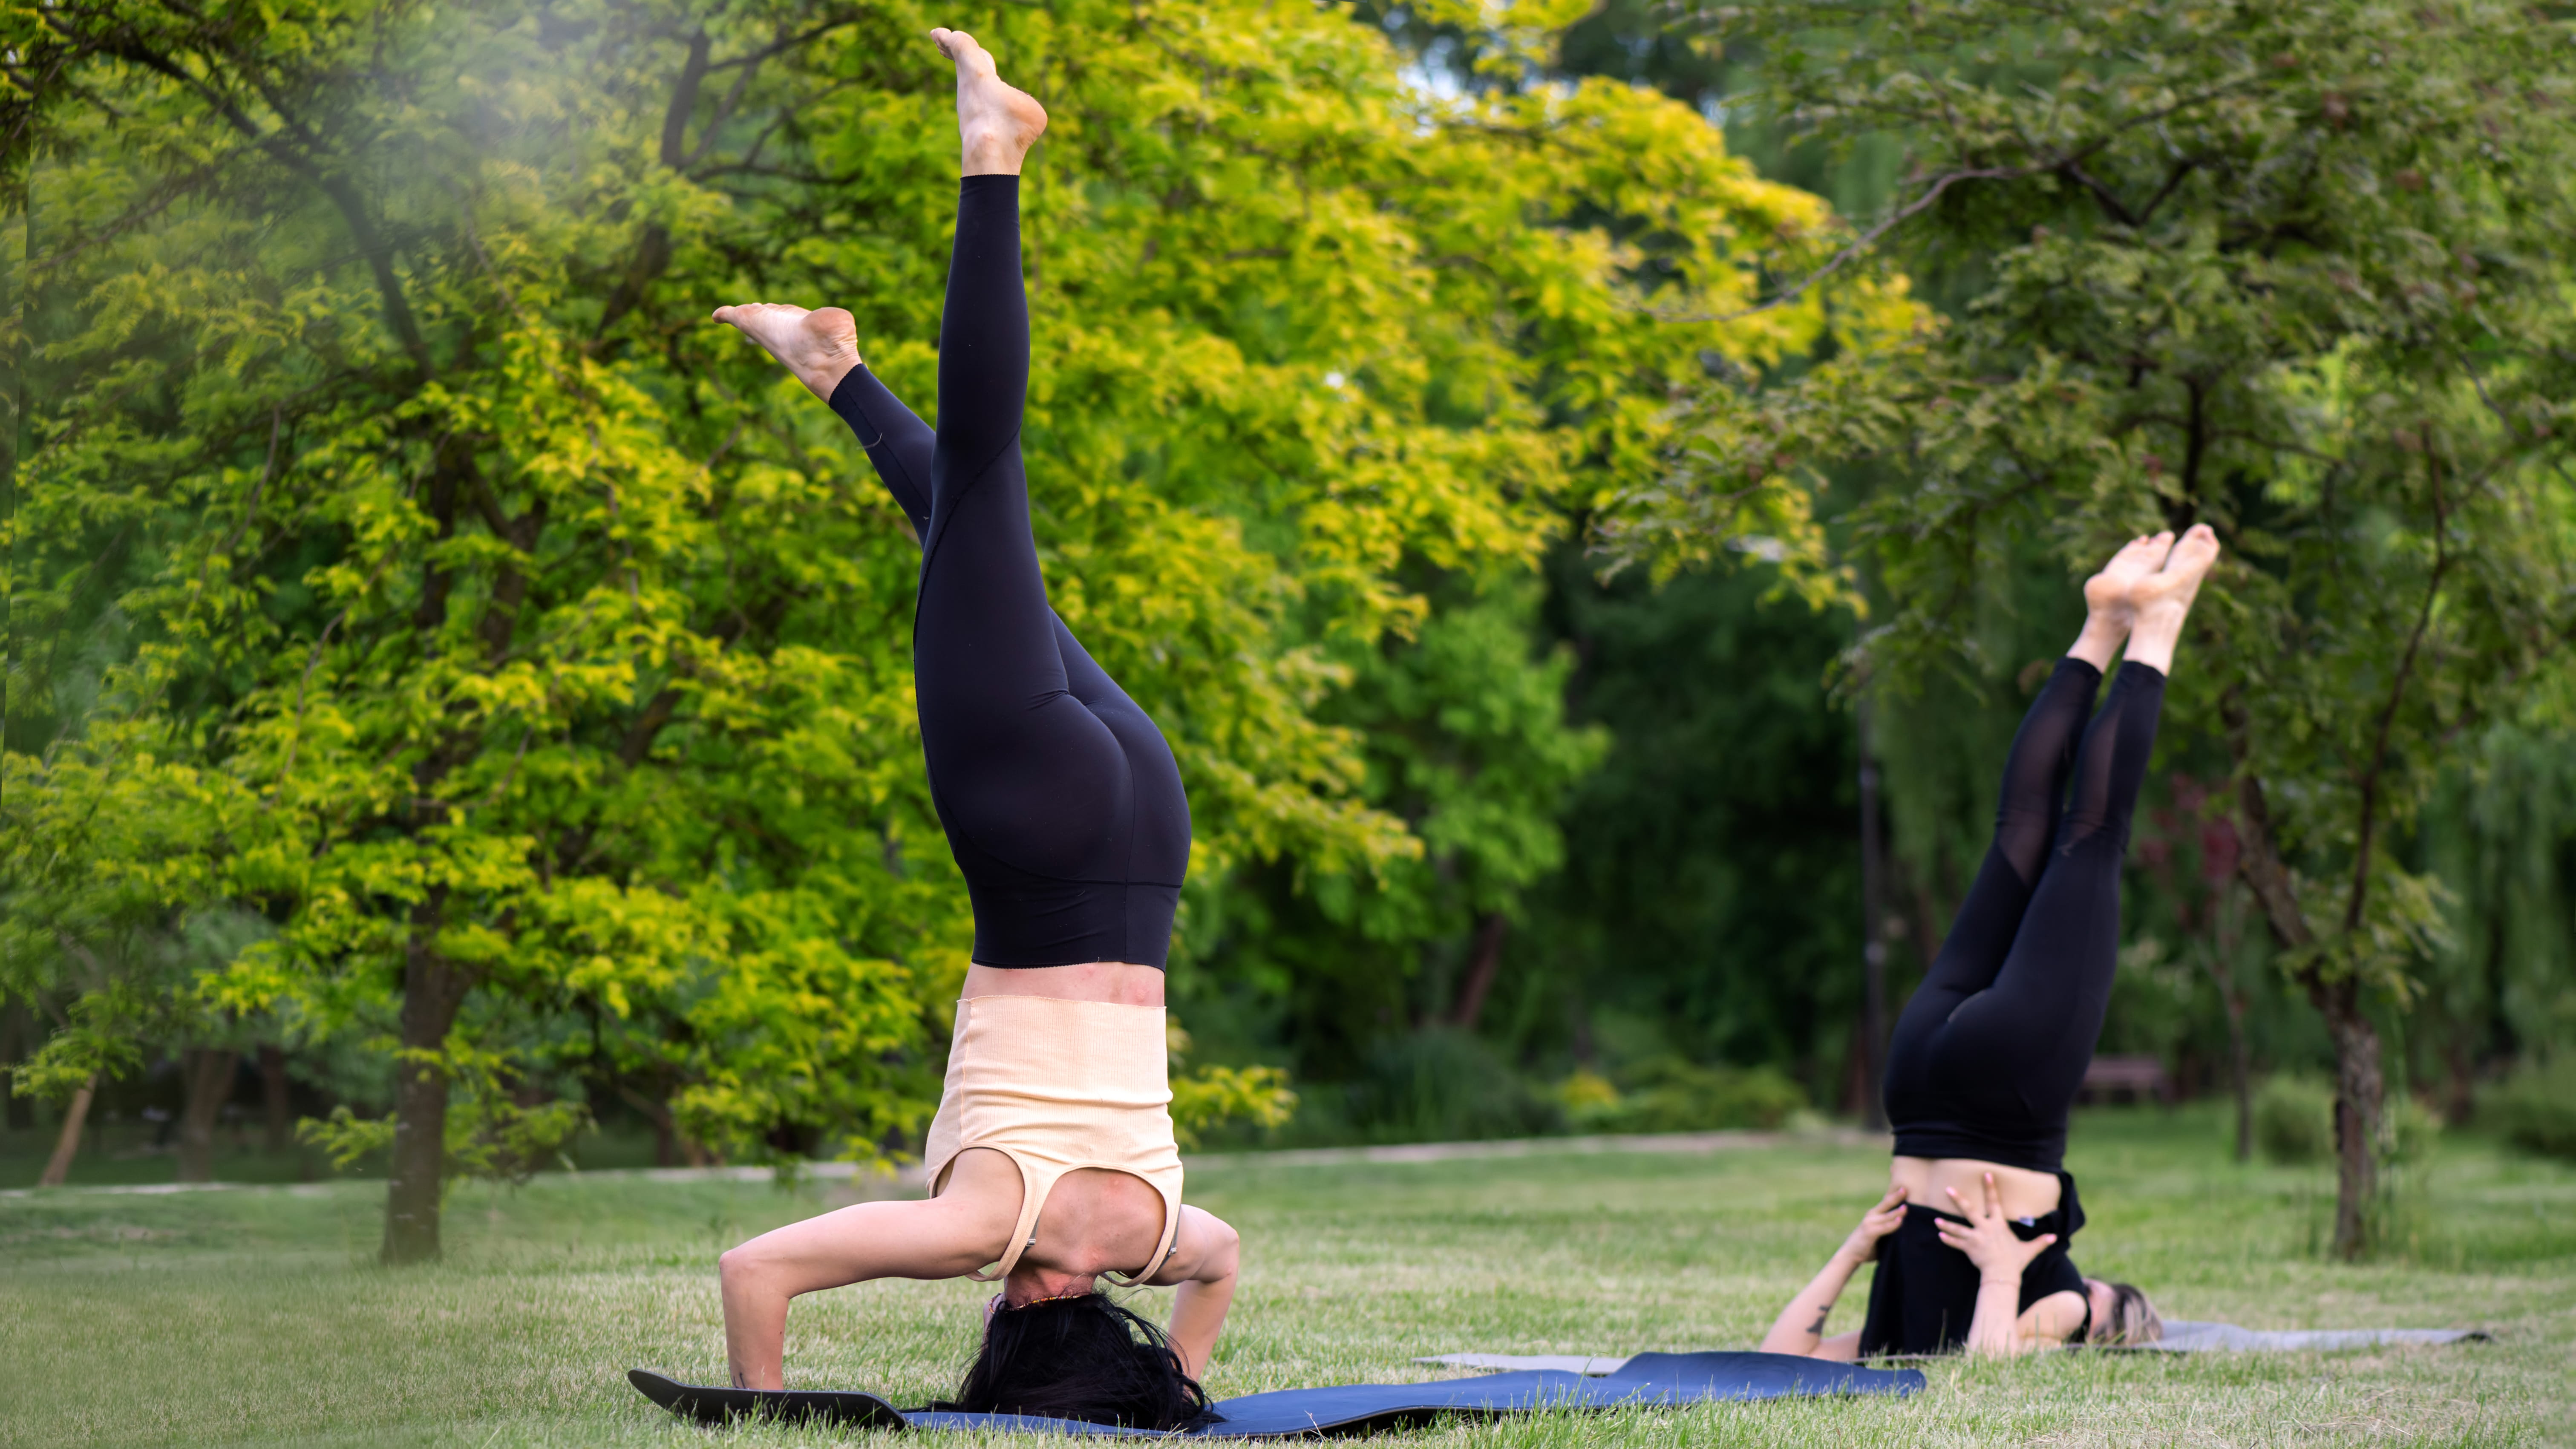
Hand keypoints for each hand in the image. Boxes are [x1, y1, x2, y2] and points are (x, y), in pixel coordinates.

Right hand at [1839, 1186, 1908, 1259]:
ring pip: (1888, 1215)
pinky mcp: (1870, 1232)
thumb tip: (1909, 1228)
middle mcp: (1872, 1215)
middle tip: (1906, 1189)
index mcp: (1875, 1213)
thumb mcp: (1879, 1232)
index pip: (1887, 1201)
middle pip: (1887, 1203)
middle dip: (1897, 1196)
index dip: (1896, 1193)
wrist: (1850, 1254)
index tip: (1906, 1186)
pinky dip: (1892, 1225)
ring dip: (1897, 1212)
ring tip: (1906, 1207)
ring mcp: (1870, 1222)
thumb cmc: (1868, 1244)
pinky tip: (1900, 1221)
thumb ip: (1889, 1228)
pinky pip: (1884, 1227)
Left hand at [1934, 1173, 2056, 1281]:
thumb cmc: (2015, 1262)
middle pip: (1969, 1210)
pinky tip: (1940, 1235)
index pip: (1994, 1202)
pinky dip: (1948, 1240)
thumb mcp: (2029, 1250)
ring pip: (1957, 1228)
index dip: (1990, 1188)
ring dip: (1946, 1224)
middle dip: (1958, 1199)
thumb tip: (2055, 1238)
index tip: (1986, 1174)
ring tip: (1935, 1220)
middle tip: (1948, 1189)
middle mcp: (1985, 1228)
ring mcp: (1975, 1238)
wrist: (2003, 1275)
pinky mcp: (1969, 1248)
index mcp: (1998, 1225)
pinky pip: (1956, 1243)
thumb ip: (2040, 1242)